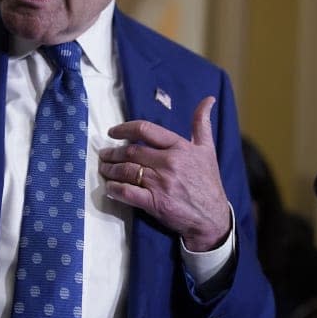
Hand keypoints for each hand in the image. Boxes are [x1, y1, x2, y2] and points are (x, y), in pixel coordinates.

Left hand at [99, 96, 230, 251]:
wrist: (212, 217)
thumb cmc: (208, 181)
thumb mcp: (207, 149)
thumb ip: (202, 123)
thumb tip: (208, 99)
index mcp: (179, 147)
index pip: (145, 130)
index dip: (124, 129)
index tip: (113, 132)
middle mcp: (169, 163)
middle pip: (131, 152)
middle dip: (113, 152)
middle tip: (104, 154)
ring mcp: (161, 183)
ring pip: (126, 171)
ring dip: (110, 169)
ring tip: (104, 169)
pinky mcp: (155, 203)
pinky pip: (128, 193)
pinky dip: (115, 189)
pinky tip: (109, 188)